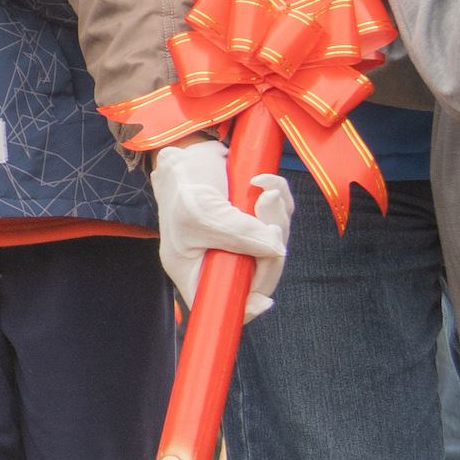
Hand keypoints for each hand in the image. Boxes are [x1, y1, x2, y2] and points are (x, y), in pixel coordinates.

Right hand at [151, 139, 294, 319]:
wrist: (184, 151)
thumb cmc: (179, 186)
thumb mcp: (202, 213)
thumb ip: (238, 233)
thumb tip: (277, 247)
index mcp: (195, 269)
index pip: (222, 301)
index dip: (245, 307)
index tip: (263, 302)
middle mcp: (220, 258)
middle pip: (258, 273)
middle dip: (271, 249)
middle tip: (267, 219)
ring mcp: (240, 238)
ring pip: (274, 243)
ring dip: (278, 217)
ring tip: (265, 193)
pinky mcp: (253, 216)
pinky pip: (279, 216)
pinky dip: (280, 197)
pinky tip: (264, 182)